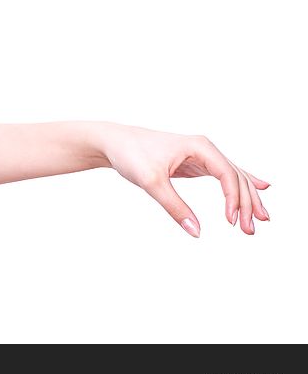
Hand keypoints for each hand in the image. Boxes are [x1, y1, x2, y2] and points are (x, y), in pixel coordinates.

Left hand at [98, 124, 270, 236]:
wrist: (113, 142)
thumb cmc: (130, 154)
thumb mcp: (151, 182)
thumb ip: (174, 206)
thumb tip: (196, 231)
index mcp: (199, 146)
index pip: (227, 174)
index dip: (234, 198)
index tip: (231, 221)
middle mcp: (204, 148)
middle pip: (236, 176)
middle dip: (247, 202)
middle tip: (253, 229)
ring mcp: (200, 156)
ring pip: (232, 177)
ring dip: (246, 198)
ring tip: (261, 220)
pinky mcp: (193, 164)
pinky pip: (223, 176)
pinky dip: (238, 185)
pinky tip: (259, 188)